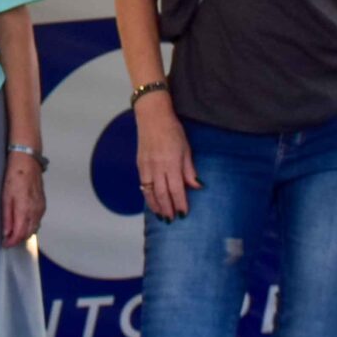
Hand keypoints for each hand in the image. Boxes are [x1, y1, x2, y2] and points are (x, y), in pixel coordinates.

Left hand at [2, 154, 46, 247]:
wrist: (27, 162)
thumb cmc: (14, 177)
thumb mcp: (5, 197)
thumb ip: (7, 216)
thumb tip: (7, 233)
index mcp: (25, 210)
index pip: (20, 234)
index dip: (12, 242)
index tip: (4, 244)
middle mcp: (36, 212)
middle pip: (28, 234)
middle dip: (18, 239)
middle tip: (7, 239)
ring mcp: (41, 208)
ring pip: (34, 228)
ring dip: (24, 233)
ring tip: (14, 232)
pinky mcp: (43, 204)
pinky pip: (37, 220)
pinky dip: (30, 225)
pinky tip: (23, 222)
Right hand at [134, 101, 198, 219]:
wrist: (152, 116)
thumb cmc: (172, 130)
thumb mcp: (186, 148)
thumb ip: (189, 169)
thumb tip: (197, 186)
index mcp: (171, 163)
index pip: (176, 189)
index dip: (180, 203)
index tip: (184, 214)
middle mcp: (157, 167)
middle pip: (162, 194)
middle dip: (167, 209)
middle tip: (172, 220)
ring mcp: (146, 166)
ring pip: (149, 192)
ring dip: (155, 206)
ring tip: (161, 216)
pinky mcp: (140, 164)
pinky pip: (143, 185)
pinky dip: (147, 196)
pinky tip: (152, 201)